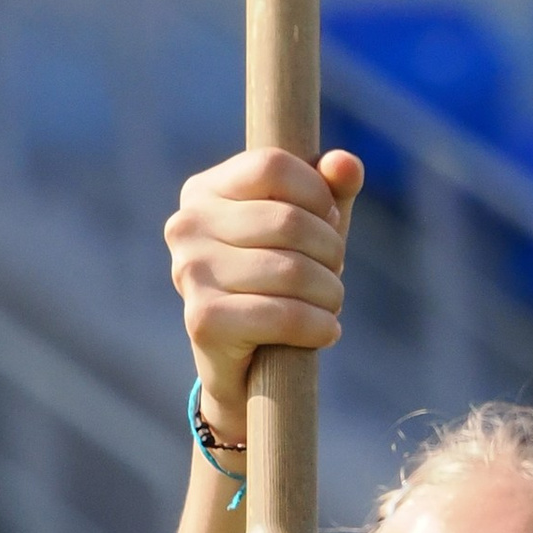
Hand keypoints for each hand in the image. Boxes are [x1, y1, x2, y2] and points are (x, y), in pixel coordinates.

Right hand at [166, 146, 361, 439]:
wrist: (246, 368)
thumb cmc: (278, 284)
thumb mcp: (308, 231)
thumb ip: (329, 192)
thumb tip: (345, 163)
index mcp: (204, 191)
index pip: (272, 166)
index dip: (317, 194)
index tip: (329, 222)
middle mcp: (186, 226)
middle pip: (288, 220)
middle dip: (329, 252)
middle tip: (333, 275)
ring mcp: (190, 272)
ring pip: (291, 269)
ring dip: (329, 293)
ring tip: (330, 305)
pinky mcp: (202, 319)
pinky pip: (282, 314)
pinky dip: (318, 325)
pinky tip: (326, 331)